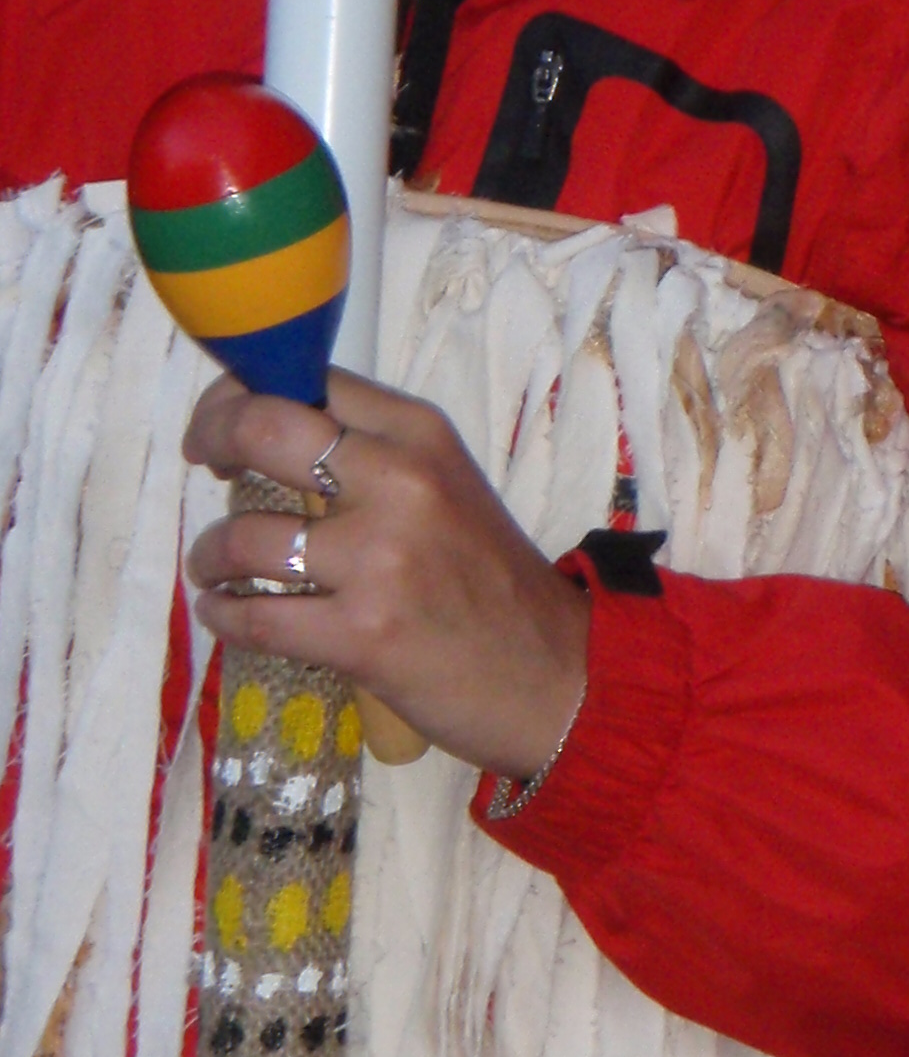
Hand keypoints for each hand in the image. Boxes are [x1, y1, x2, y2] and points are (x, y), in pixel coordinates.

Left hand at [184, 366, 591, 780]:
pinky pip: (253, 615)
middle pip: (262, 428)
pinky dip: (223, 613)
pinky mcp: (361, 633)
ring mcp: (380, 560)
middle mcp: (401, 482)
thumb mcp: (448, 489)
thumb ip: (376, 454)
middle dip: (211, 436)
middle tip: (205, 460)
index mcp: (423, 436)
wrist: (555, 675)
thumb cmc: (493, 582)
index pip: (311, 381)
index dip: (246, 390)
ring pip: (243, 537)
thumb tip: (272, 431)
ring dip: (211, 554)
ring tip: (215, 568)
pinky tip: (225, 612)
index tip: (228, 418)